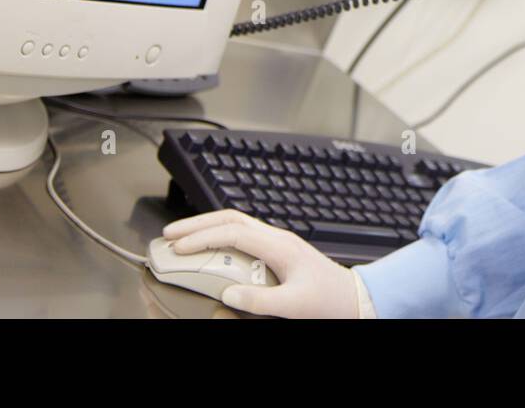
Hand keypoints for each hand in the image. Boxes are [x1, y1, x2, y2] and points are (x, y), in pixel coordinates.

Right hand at [163, 210, 360, 317]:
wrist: (354, 298)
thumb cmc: (330, 300)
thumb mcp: (295, 305)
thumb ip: (260, 301)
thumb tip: (228, 294)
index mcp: (280, 246)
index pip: (233, 232)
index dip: (203, 237)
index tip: (178, 248)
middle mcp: (277, 238)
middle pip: (230, 218)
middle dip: (197, 223)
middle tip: (170, 234)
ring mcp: (278, 242)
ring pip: (236, 223)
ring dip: (208, 227)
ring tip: (183, 239)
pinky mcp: (278, 250)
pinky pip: (244, 236)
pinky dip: (221, 237)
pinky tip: (210, 249)